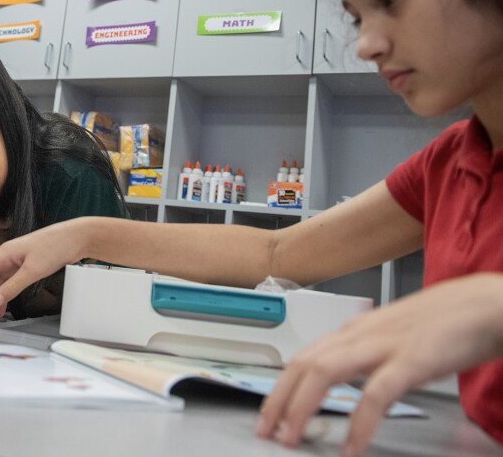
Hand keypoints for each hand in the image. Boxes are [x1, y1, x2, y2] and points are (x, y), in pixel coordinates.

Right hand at [0, 218, 87, 325]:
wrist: (75, 238)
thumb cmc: (54, 246)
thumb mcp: (33, 270)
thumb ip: (13, 286)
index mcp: (2, 255)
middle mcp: (4, 259)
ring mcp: (13, 264)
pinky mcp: (23, 269)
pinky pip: (7, 285)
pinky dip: (2, 298)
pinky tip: (1, 310)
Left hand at [256, 273, 502, 455]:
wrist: (488, 304)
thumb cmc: (447, 322)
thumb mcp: (393, 336)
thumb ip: (367, 354)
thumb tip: (344, 378)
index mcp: (356, 329)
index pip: (303, 357)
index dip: (280, 386)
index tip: (267, 413)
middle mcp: (361, 333)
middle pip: (304, 364)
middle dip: (278, 399)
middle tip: (266, 431)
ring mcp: (385, 344)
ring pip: (325, 372)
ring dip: (302, 407)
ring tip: (292, 437)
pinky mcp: (412, 360)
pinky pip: (376, 394)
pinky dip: (358, 422)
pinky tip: (350, 447)